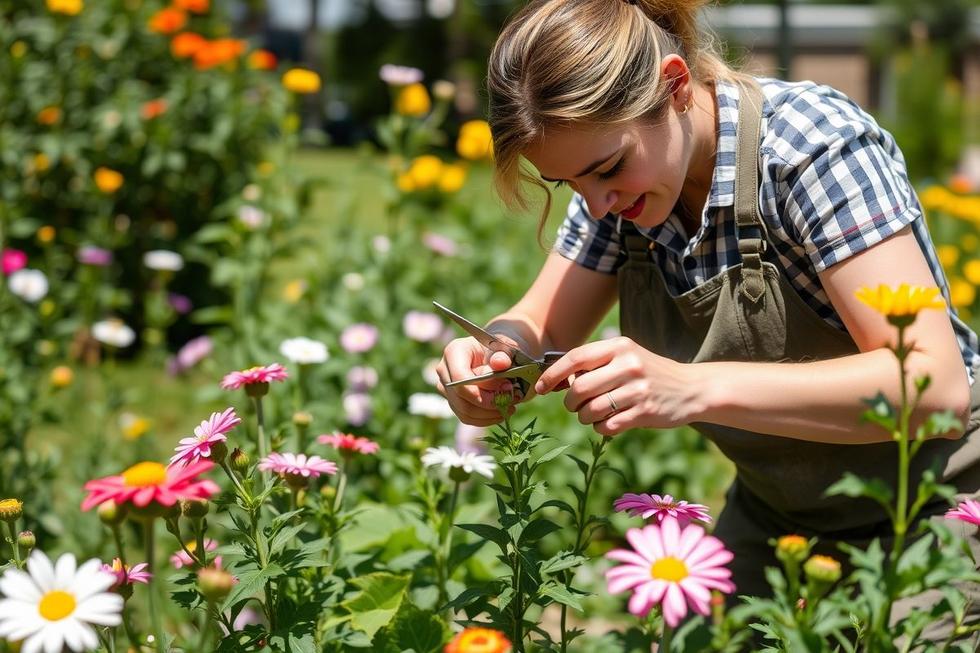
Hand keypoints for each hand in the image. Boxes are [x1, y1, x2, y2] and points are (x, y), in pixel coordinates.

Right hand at [436, 337, 517, 425]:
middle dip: (489, 404)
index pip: (460, 378)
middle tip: (513, 400)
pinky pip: (467, 418)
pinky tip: (502, 413)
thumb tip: (500, 363)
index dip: (480, 392)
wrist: (499, 356)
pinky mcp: (453, 401)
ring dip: (490, 414)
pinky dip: (486, 419)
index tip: (505, 394)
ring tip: (511, 406)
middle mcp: (445, 370)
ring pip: (464, 411)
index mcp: (454, 351)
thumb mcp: (506, 347)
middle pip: (461, 398)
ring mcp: (446, 388)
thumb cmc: (501, 349)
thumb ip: (504, 355)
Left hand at [533, 337, 701, 435]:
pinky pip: (607, 426)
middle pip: (579, 388)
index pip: (576, 357)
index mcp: (620, 346)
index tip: (540, 387)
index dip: (553, 374)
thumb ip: (595, 364)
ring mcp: (638, 389)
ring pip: (591, 410)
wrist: (691, 388)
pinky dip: (600, 428)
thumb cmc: (648, 373)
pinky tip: (607, 423)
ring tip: (591, 415)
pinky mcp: (645, 412)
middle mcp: (628, 365)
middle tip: (573, 405)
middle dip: (569, 401)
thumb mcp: (626, 357)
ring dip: (584, 417)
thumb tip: (555, 381)